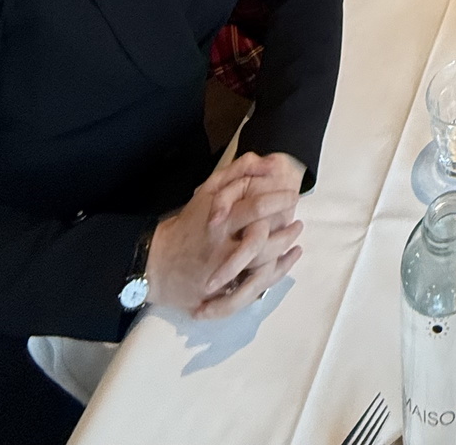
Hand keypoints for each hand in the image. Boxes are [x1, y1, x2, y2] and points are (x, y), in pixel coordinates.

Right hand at [146, 152, 305, 317]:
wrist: (157, 264)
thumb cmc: (188, 224)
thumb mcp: (208, 191)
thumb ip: (238, 172)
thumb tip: (268, 163)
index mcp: (220, 220)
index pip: (256, 207)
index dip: (279, 200)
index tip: (293, 195)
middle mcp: (222, 246)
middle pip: (262, 240)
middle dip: (286, 232)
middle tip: (299, 223)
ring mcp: (222, 272)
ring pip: (261, 268)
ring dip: (283, 256)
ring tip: (296, 243)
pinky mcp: (221, 293)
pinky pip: (254, 288)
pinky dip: (274, 275)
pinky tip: (286, 263)